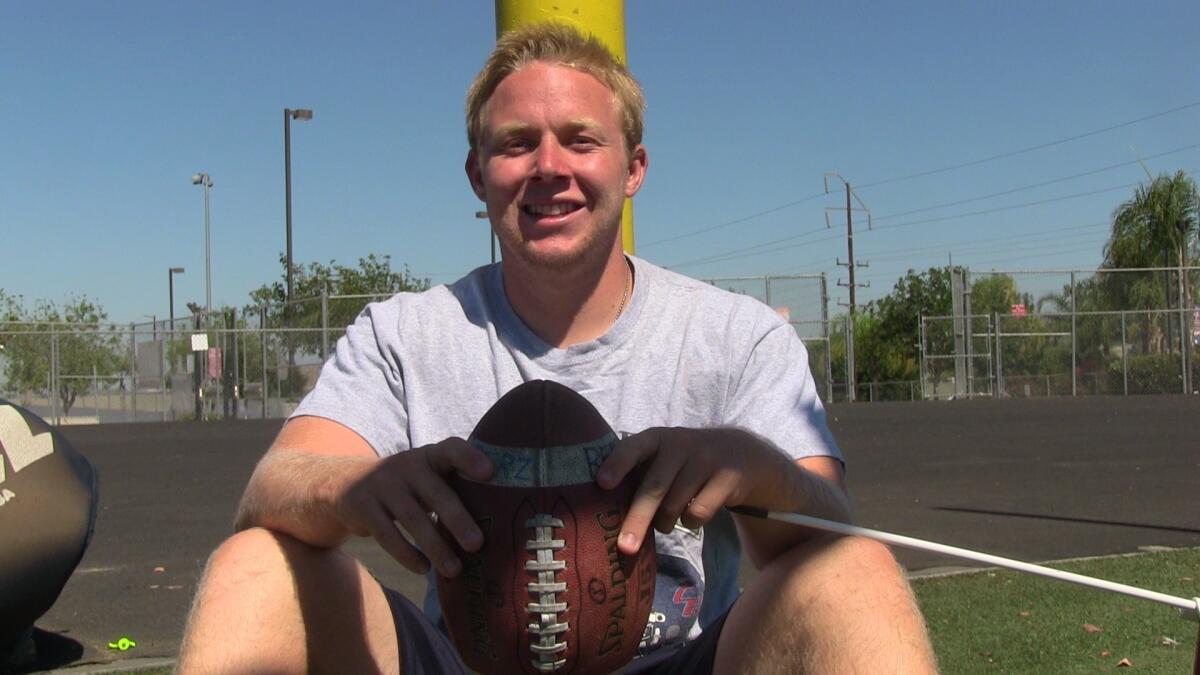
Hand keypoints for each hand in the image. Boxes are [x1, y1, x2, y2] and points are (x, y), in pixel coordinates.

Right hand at [333, 438, 492, 576]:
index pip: (451, 449)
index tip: (490, 471)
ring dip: (435, 547)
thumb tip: (497, 524)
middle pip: (436, 493)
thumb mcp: (426, 476)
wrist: (345, 484)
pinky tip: (424, 569)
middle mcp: (407, 466)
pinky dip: (407, 554)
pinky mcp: (363, 507)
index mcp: (430, 456)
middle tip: (477, 544)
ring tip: (455, 570)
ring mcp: (383, 485)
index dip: (470, 458)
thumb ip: (453, 488)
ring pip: (412, 519)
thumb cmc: (407, 486)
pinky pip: (388, 534)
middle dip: (458, 519)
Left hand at [596, 427, 794, 555]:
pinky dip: (689, 522)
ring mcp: (705, 459)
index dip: (617, 464)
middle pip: (654, 487)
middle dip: (637, 519)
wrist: (739, 452)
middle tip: (625, 547)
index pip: (632, 447)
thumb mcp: (662, 456)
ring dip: (664, 523)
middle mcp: (680, 444)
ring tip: (662, 524)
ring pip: (675, 505)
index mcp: (656, 438)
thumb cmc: (684, 461)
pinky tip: (690, 516)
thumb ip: (638, 472)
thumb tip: (605, 512)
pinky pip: (698, 512)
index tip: (602, 484)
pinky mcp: (727, 477)